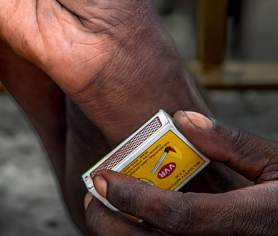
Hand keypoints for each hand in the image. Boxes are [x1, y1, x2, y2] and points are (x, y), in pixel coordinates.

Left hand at [86, 111, 277, 234]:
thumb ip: (230, 144)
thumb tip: (181, 120)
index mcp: (248, 223)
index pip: (178, 216)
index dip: (135, 197)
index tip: (104, 177)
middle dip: (114, 223)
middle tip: (96, 194)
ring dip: (124, 235)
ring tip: (108, 207)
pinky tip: (136, 222)